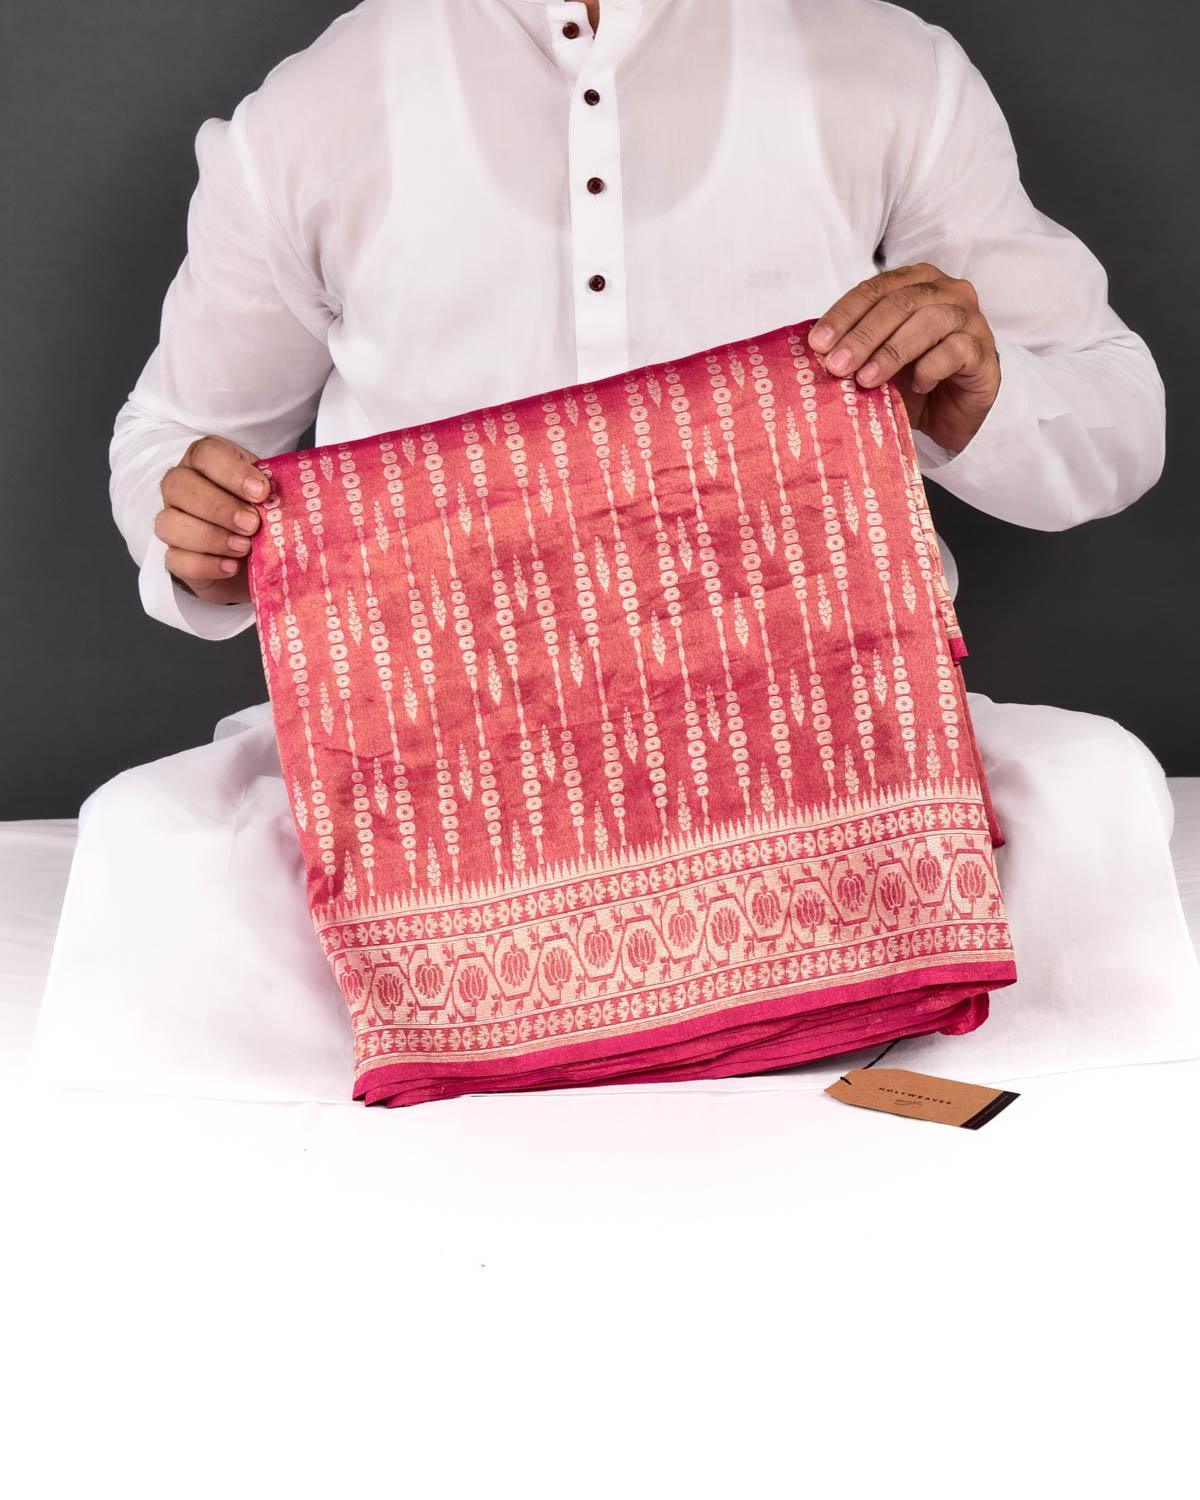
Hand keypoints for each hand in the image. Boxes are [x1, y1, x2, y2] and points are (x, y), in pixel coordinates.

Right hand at [155, 435, 268, 603]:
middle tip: (253, 524)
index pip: (206, 455)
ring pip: (169, 523)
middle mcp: (182, 487)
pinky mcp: (175, 558)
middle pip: (178, 486)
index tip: (262, 492)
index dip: (232, 472)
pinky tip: (231, 567)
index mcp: (206, 461)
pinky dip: (205, 564)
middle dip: (219, 507)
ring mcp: (173, 522)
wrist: (256, 559)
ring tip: (244, 547)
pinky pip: (176, 559)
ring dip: (210, 536)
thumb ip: (277, 492)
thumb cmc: (264, 517)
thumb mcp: (274, 498)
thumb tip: (299, 496)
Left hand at [807, 263, 1000, 454]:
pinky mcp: (984, 350)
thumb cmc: (912, 379)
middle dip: (863, 335)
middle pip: (900, 303)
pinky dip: (931, 368)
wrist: (950, 414)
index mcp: (916, 282)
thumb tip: (817, 350)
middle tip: (837, 365)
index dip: (844, 314)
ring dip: (891, 352)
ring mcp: (969, 318)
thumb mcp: (876, 359)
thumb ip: (855, 345)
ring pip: (929, 321)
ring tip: (866, 380)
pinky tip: (917, 386)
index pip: (875, 289)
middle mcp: (946, 291)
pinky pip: (956, 350)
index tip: (818, 344)